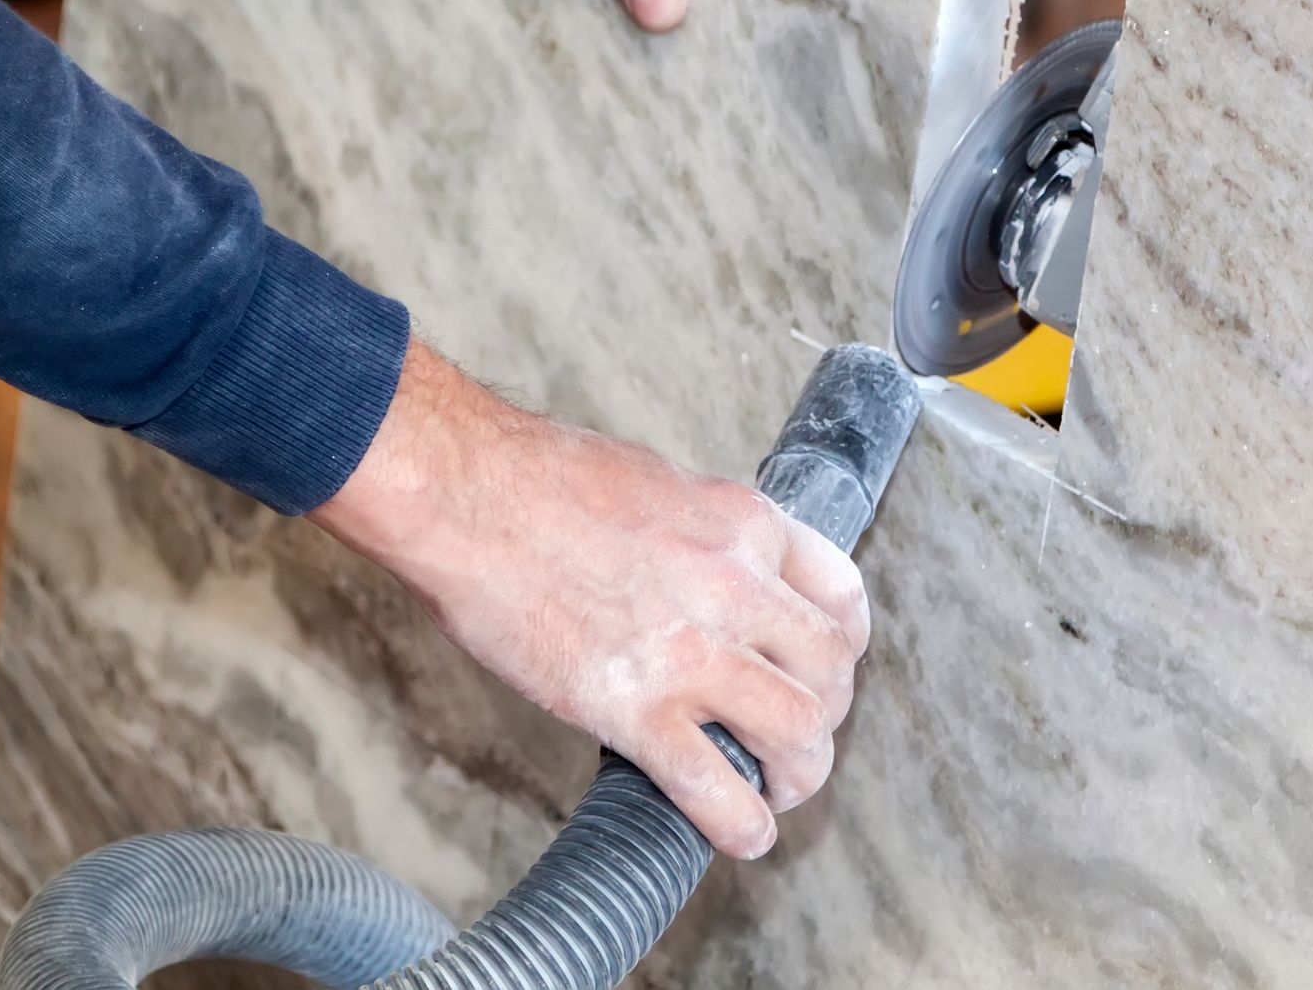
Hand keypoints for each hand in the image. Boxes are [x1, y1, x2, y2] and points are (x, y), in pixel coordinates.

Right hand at [308, 339, 867, 858]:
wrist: (466, 495)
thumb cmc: (538, 477)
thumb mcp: (659, 482)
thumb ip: (702, 534)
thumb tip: (708, 571)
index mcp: (744, 523)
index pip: (842, 593)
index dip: (845, 646)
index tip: (828, 669)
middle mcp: (736, 585)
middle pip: (831, 671)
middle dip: (826, 716)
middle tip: (798, 737)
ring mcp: (690, 649)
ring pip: (797, 731)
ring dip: (799, 773)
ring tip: (777, 791)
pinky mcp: (634, 707)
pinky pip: (714, 786)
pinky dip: (740, 824)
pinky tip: (741, 834)